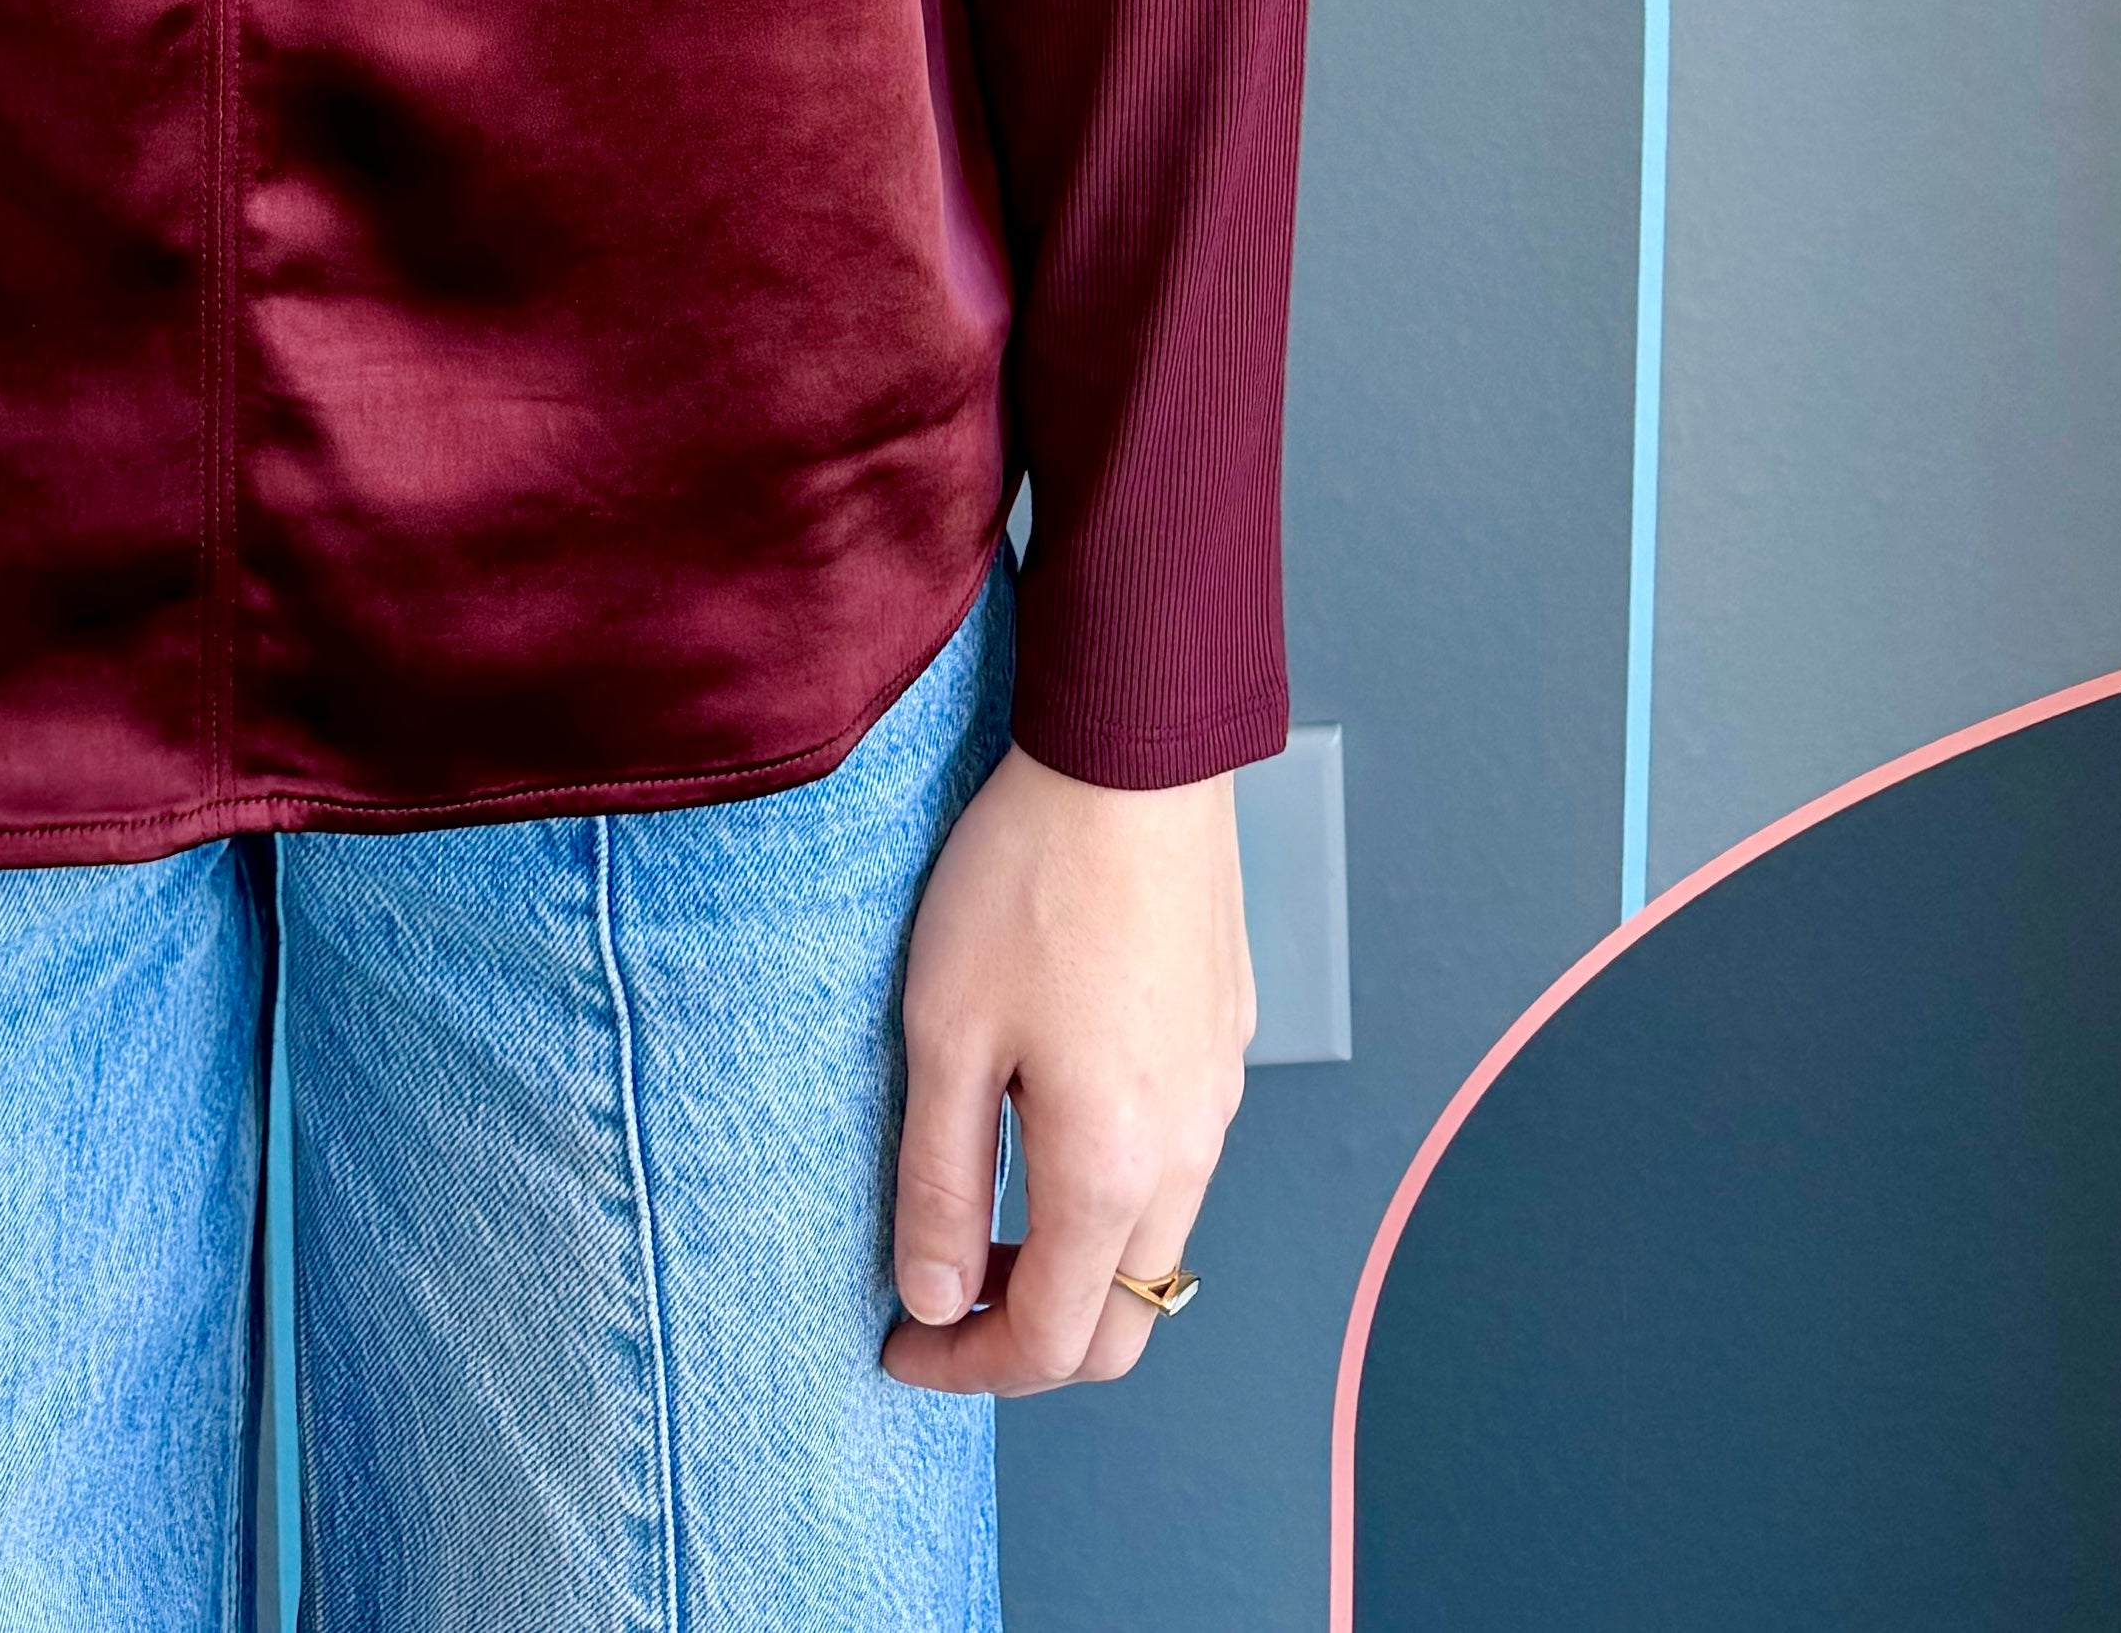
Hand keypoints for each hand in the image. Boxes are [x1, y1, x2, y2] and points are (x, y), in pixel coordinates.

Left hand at [880, 743, 1252, 1399]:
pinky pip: (1176, 1159)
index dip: (968, 1365)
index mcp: (1114, 1169)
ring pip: (1157, 1240)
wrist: (1135, 756)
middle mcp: (1187, 1152)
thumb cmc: (1029, 880)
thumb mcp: (946, 1033)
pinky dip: (1110, 1189)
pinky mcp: (1223, 1041)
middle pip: (1125, 1317)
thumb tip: (935, 1301)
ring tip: (982, 1205)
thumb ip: (942, 1182)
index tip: (898, 1343)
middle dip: (1030, 1335)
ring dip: (1072, 1260)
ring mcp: (1217, 1096)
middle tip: (941, 1296)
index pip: (1055, 1342)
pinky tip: (1044, 1114)